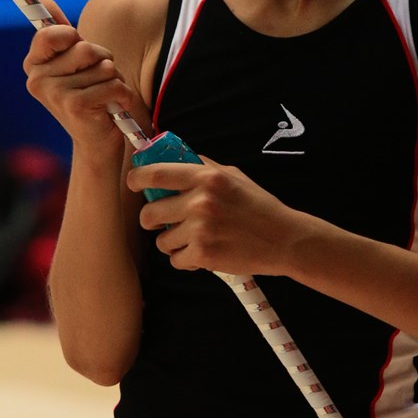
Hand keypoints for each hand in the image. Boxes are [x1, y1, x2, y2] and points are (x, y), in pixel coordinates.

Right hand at [22, 0, 136, 159]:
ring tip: (105, 96)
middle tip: (97, 80)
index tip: (78, 52)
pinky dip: (121, 94)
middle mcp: (38, 79)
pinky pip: (112, 84)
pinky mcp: (76, 106)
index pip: (49, 32)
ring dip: (113, 79)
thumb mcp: (74, 63)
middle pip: (84, 47)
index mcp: (34, 65)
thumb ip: (60, 33)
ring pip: (103, 66)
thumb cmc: (89, 96)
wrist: (96, 143)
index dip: (71, 38)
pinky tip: (113, 107)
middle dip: (102, 60)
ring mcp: (55, 94)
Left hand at [127, 156, 305, 274]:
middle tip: (161, 221)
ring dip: (172, 242)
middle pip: (149, 212)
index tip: (133, 183)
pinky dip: (185, 260)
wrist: (284, 239)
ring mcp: (201, 229)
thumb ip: (203, 167)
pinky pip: (175, 260)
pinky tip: (202, 253)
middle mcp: (200, 201)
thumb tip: (173, 158)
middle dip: (151, 220)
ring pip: (161, 241)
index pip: (155, 173)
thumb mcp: (233, 176)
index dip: (137, 179)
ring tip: (193, 239)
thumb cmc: (259, 207)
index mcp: (206, 177)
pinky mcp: (204, 255)